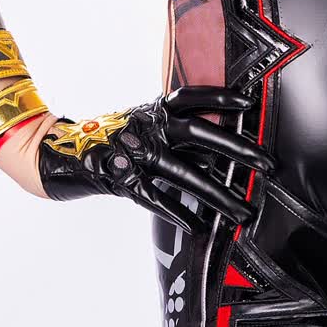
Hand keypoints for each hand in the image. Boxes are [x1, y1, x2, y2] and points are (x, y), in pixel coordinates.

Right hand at [37, 84, 272, 230]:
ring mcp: (136, 154)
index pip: (193, 98)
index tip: (250, 105)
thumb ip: (174, 128)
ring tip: (245, 212)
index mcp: (155, 110)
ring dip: (219, 195)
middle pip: (200, 134)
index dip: (221, 98)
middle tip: (268, 164)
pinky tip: (200, 227)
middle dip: (238, 149)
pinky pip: (156, 199)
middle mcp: (150, 128)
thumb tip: (219, 140)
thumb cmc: (109, 138)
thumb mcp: (142, 121)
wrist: (58, 153)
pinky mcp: (122, 181)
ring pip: (185, 174)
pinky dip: (179, 213)